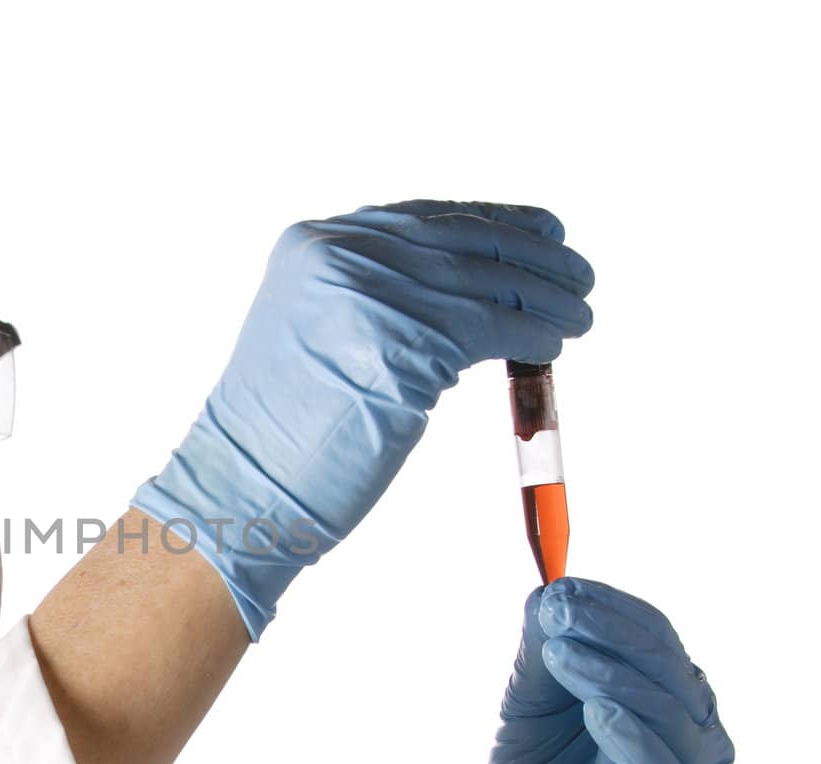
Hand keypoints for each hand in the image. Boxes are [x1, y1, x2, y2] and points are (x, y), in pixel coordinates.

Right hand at [129, 200, 594, 639]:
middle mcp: (340, 254)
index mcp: (313, 244)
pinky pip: (495, 327)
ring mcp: (372, 294)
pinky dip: (535, 334)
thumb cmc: (277, 436)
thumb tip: (460, 287)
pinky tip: (552, 344)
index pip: (422, 217)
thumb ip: (370, 296)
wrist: (242, 489)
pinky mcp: (406, 343)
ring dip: (547, 297)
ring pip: (488, 281)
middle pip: (463, 239)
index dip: (490, 222)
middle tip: (575, 271)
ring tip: (578, 312)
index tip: (537, 232)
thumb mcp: (313, 334)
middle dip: (530, 255)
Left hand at [480, 578, 734, 763]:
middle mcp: (690, 729)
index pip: (652, 634)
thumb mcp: (529, 707)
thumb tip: (549, 596)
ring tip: (563, 657)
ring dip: (613, 676)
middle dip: (611, 633)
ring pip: (671, 714)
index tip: (562, 591)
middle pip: (667, 665)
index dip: (610, 608)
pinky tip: (599, 714)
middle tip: (561, 615)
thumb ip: (543, 656)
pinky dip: (636, 740)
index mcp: (661, 692)